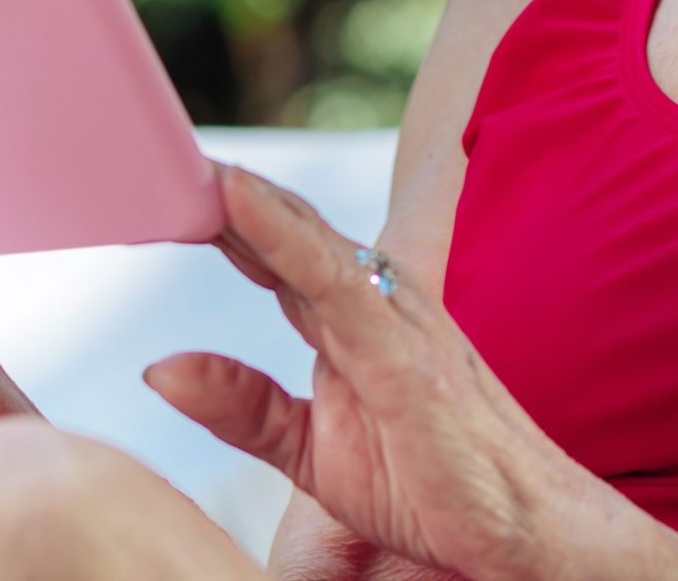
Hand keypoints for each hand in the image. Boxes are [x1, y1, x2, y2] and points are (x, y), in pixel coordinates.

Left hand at [141, 162, 633, 580]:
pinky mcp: (401, 350)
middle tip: (154, 150)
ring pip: (305, 238)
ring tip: (184, 159)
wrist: (523, 527)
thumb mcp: (310, 450)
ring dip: (244, 197)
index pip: (271, 253)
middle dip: (221, 189)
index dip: (216, 216)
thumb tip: (159, 369)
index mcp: (348, 321)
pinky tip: (240, 201)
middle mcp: (371, 302)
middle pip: (283, 230)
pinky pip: (332, 279)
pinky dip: (282, 234)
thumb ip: (241, 405)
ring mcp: (390, 319)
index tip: (156, 182)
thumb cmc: (433, 481)